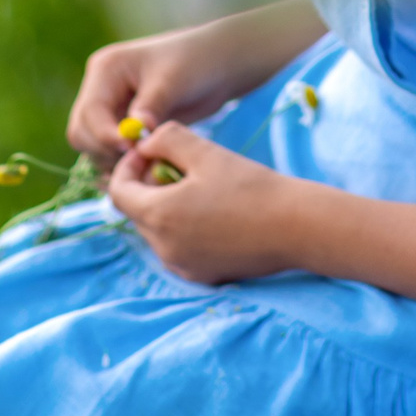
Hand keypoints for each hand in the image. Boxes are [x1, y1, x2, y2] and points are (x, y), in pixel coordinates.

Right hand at [65, 0, 324, 171]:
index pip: (90, 112)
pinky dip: (124, 162)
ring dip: (114, 161)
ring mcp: (111, 108)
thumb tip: (132, 134)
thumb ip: (151, 106)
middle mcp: (101, 89)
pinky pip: (111, 152)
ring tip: (148, 164)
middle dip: (106, 151)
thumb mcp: (173, 80)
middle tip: (139, 162)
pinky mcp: (124, 125)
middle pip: (82, 132)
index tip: (133, 150)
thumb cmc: (197, 63)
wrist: (219, 66)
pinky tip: (148, 166)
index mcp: (105, 69)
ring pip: (93, 147)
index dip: (106, 136)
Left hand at [106, 122, 304, 283]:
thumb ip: (166, 139)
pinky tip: (215, 213)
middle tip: (178, 167)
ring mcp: (182, 266)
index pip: (118, 192)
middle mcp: (163, 248)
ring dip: (166, 207)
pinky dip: (184, 229)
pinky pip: (178, 248)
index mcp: (158, 216)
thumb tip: (144, 144)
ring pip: (158, 231)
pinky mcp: (202, 276)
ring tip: (200, 189)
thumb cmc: (251, 186)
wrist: (297, 227)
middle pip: (137, 212)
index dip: (128, 168)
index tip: (150, 153)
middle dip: (148, 186)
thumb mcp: (205, 151)